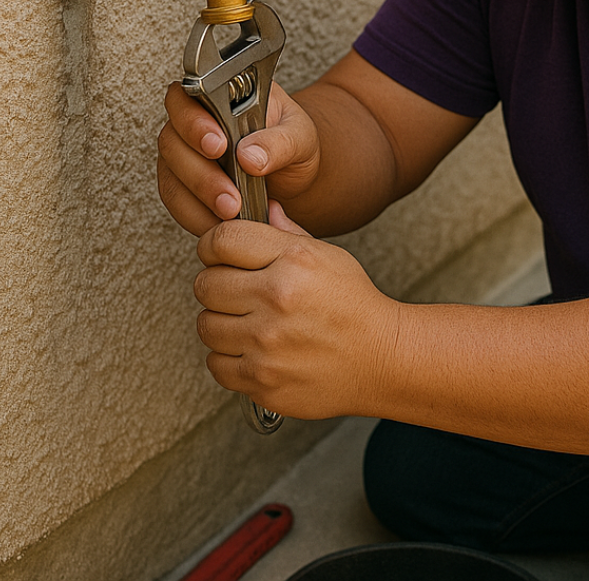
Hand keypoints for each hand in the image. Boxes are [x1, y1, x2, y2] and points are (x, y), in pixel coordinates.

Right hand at [157, 81, 321, 236]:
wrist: (293, 171)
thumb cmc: (292, 141)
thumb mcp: (299, 135)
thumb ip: (279, 141)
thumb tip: (249, 157)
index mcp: (219, 95)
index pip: (187, 99)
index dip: (194, 122)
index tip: (218, 145)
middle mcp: (193, 122)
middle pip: (173, 142)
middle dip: (201, 174)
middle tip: (230, 196)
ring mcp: (184, 154)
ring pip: (171, 177)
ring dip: (198, 200)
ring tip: (233, 213)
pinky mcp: (183, 185)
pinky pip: (177, 202)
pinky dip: (197, 217)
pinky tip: (222, 224)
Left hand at [193, 204, 400, 418]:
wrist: (382, 358)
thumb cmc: (356, 306)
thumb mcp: (328, 256)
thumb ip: (288, 233)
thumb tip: (265, 208)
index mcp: (294, 261)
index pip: (221, 240)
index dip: (213, 246)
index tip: (219, 254)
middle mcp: (277, 298)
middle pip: (206, 283)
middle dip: (218, 285)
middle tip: (237, 291)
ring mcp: (267, 342)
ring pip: (206, 325)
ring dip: (222, 323)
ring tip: (248, 322)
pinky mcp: (261, 380)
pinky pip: (216, 363)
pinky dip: (229, 358)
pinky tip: (253, 349)